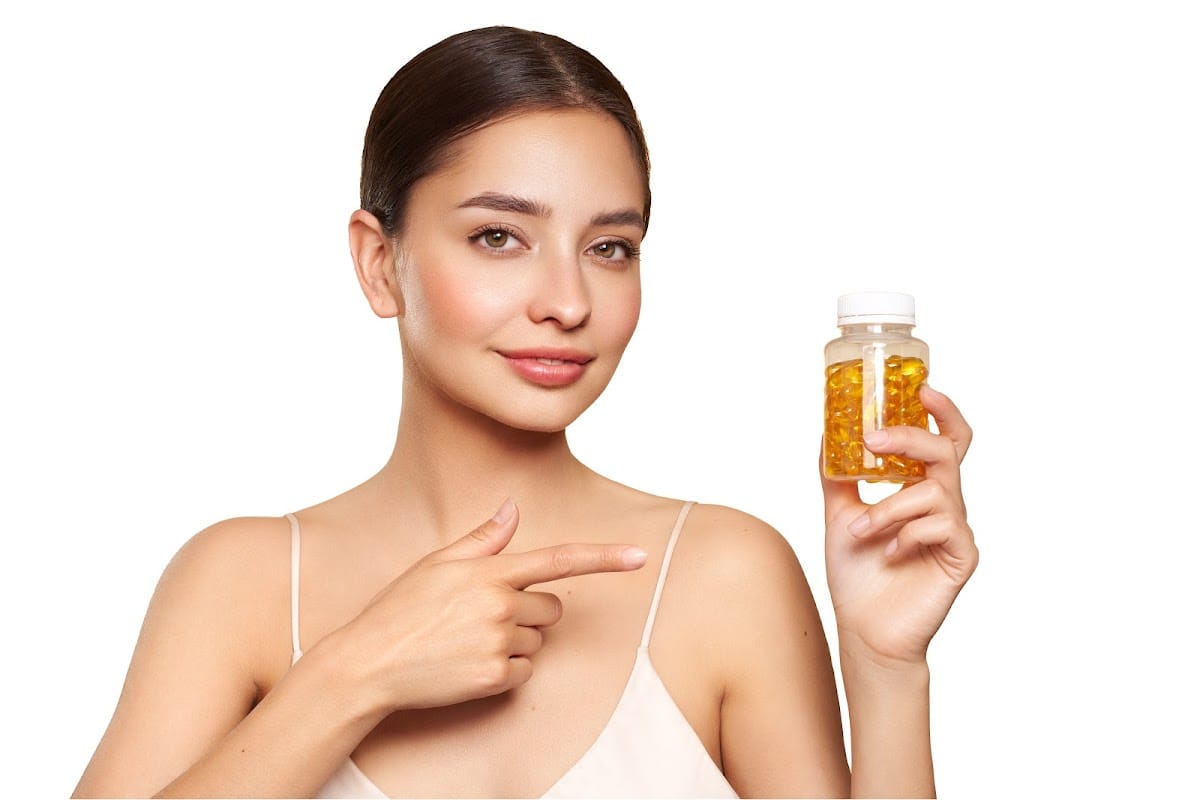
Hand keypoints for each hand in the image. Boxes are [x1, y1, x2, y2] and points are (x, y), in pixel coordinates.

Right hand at [328, 500, 647, 712]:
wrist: (368, 664)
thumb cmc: (400, 610)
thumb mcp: (437, 563)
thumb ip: (483, 539)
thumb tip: (512, 507)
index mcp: (489, 571)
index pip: (559, 560)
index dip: (604, 558)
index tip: (640, 557)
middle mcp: (500, 604)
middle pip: (552, 607)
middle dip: (529, 611)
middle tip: (482, 617)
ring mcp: (499, 643)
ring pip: (537, 640)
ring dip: (514, 641)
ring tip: (467, 641)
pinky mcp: (495, 678)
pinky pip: (525, 671)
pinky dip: (505, 670)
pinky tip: (469, 664)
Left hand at [822, 385, 978, 666]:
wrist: (864, 629)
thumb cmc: (858, 574)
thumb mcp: (838, 513)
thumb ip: (837, 475)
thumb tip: (824, 432)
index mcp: (920, 489)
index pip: (944, 440)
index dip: (942, 411)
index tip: (922, 388)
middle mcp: (944, 504)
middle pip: (946, 451)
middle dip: (910, 437)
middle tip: (873, 437)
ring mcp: (956, 530)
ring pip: (933, 491)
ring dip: (888, 507)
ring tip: (860, 531)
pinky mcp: (961, 557)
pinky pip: (942, 526)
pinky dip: (908, 533)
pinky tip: (890, 553)